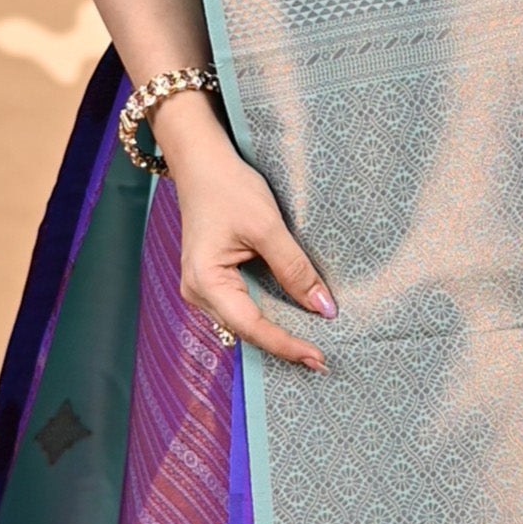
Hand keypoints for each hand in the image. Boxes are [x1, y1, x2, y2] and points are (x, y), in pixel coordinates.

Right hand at [154, 91, 334, 370]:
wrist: (202, 163)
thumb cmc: (228, 188)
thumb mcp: (267, 227)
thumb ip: (295, 269)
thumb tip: (324, 308)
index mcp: (205, 282)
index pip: (251, 327)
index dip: (286, 344)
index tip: (318, 357)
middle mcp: (198, 293)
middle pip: (247, 332)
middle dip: (284, 345)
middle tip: (324, 359)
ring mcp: (204, 289)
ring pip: (245, 323)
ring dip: (278, 333)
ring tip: (314, 345)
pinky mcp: (215, 282)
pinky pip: (244, 308)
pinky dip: (270, 316)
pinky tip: (294, 321)